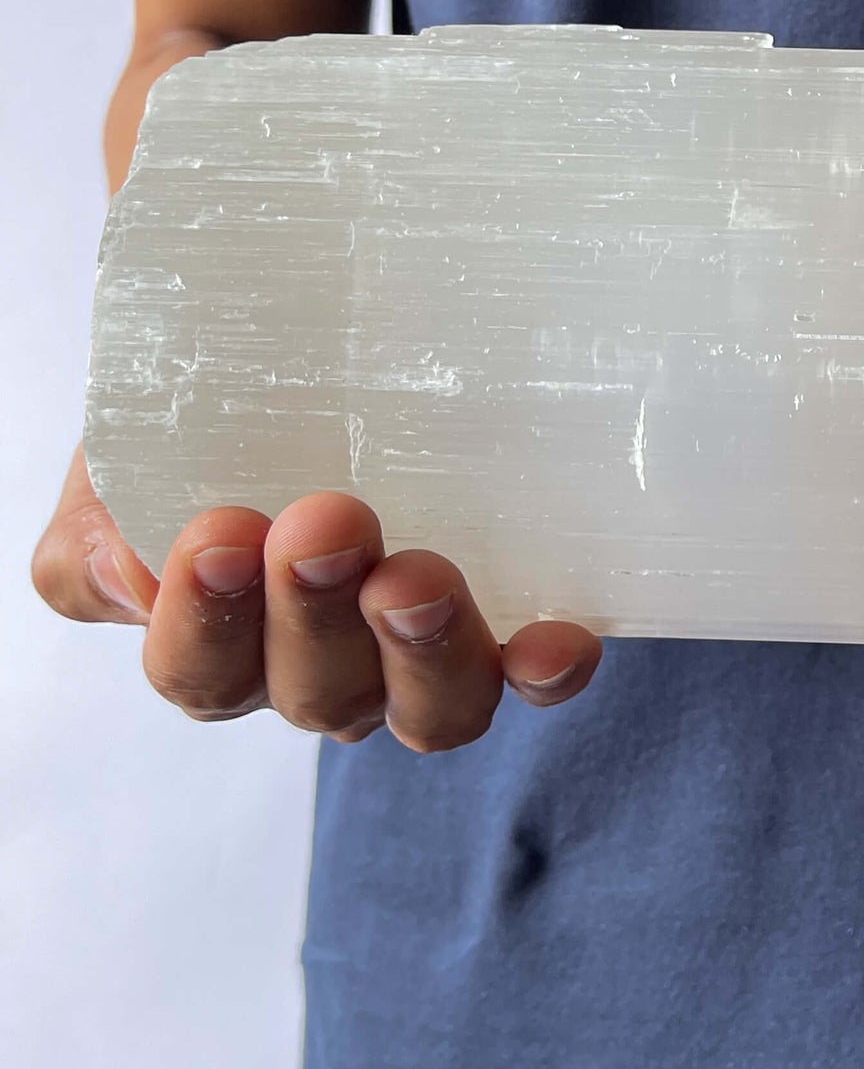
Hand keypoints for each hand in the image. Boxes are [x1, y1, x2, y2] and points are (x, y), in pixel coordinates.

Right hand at [30, 444, 600, 749]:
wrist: (313, 361)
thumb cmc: (218, 425)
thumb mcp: (133, 459)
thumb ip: (102, 530)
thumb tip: (127, 572)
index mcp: (224, 645)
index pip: (201, 669)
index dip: (207, 620)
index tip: (219, 533)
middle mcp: (323, 674)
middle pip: (318, 694)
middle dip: (316, 616)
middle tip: (325, 526)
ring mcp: (420, 661)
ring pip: (425, 708)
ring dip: (424, 648)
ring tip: (416, 579)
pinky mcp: (509, 632)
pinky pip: (530, 678)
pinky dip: (543, 672)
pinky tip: (557, 643)